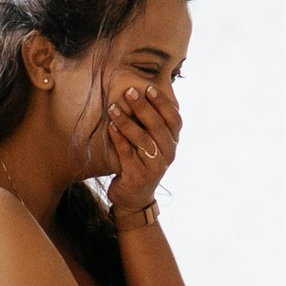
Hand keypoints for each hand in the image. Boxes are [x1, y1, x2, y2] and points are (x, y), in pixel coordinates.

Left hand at [107, 75, 180, 221]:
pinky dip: (119, 138)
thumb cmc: (140, 162)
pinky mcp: (138, 176)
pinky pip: (127, 153)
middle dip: (143, 107)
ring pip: (142, 139)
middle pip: (158, 126)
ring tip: (113, 107)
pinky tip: (110, 126)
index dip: (163, 103)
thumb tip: (142, 92)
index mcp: (173, 143)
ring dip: (127, 121)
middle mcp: (168, 154)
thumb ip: (151, 124)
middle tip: (129, 92)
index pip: (174, 119)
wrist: (133, 197)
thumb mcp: (151, 144)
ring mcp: (155, 167)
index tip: (149, 88)